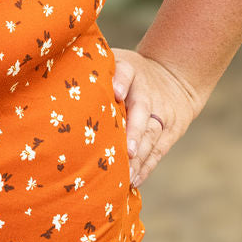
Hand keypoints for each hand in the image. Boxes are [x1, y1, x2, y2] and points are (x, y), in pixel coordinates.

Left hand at [111, 47, 200, 187]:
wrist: (176, 76)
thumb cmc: (131, 74)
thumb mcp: (118, 61)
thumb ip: (98, 71)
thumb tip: (65, 81)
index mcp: (130, 69)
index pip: (126, 72)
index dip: (121, 82)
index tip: (115, 92)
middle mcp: (147, 92)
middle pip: (142, 110)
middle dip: (134, 131)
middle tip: (127, 150)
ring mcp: (162, 112)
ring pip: (152, 134)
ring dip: (139, 156)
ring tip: (126, 175)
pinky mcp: (172, 130)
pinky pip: (159, 150)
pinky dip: (147, 166)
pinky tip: (135, 179)